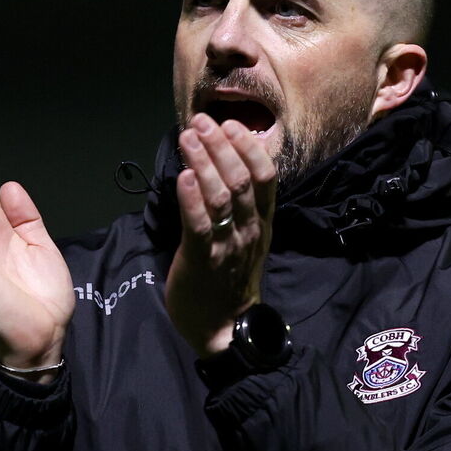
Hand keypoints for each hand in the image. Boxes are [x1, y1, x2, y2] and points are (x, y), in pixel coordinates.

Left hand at [165, 114, 277, 357]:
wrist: (223, 328)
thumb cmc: (229, 279)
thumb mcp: (246, 239)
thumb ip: (240, 207)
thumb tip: (223, 166)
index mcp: (262, 222)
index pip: (265, 177)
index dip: (248, 147)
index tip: (230, 124)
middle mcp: (250, 230)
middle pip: (240, 179)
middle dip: (220, 146)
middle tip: (200, 122)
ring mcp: (228, 245)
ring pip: (220, 195)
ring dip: (203, 162)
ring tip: (187, 138)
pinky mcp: (203, 259)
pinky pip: (200, 224)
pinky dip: (192, 198)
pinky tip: (184, 176)